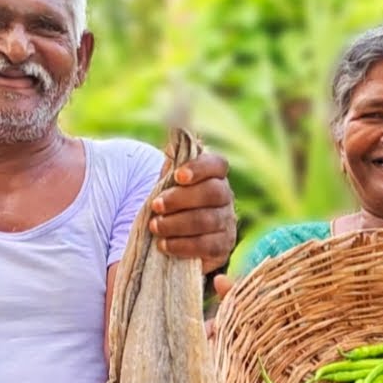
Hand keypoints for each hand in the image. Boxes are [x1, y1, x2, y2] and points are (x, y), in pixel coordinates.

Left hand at [149, 151, 235, 273]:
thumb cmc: (172, 203)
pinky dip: (183, 245)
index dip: (199, 168)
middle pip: (213, 193)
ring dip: (177, 223)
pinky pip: (207, 246)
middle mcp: (226, 197)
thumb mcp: (168, 181)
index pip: (218, 165)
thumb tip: (171, 135)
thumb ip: (172, 160)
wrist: (175, 236)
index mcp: (215, 176)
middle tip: (156, 205)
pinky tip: (164, 245)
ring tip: (155, 226)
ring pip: (207, 220)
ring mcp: (227, 222)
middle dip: (181, 199)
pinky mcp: (223, 246)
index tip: (178, 176)